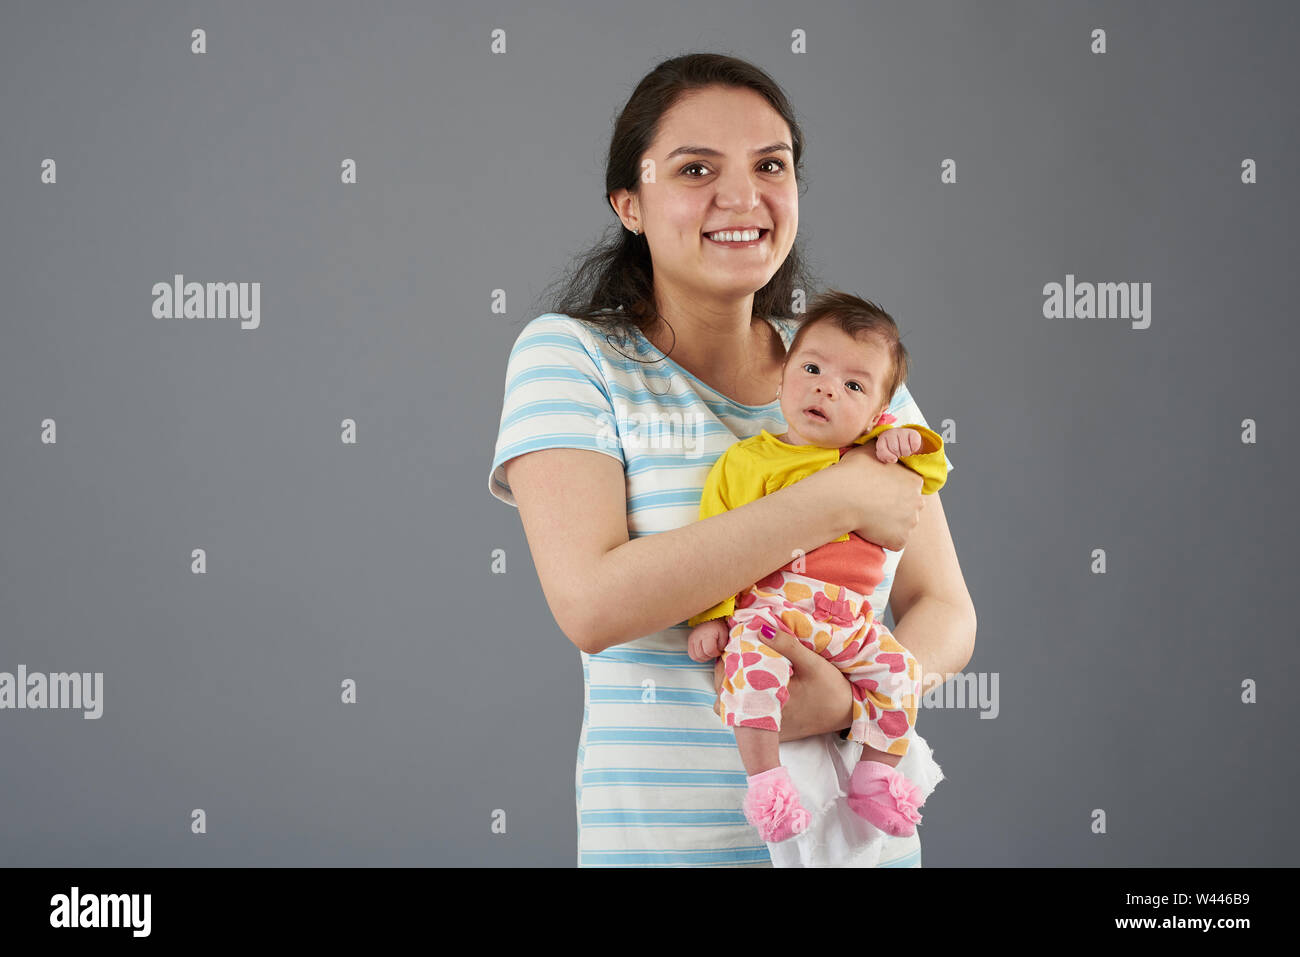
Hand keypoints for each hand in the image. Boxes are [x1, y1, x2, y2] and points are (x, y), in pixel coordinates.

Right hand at [687, 619, 729, 662]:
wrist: (710, 618)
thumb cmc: (718, 626)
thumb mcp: (724, 634)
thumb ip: (723, 645)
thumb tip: (718, 653)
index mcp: (707, 634)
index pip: (709, 650)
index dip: (716, 653)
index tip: (719, 650)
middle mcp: (697, 637)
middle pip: (701, 655)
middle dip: (710, 656)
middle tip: (714, 652)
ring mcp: (692, 639)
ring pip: (695, 656)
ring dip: (703, 658)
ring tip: (709, 653)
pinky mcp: (689, 641)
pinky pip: (691, 654)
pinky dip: (697, 657)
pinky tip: (703, 653)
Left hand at [712, 624, 853, 741]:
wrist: (849, 712)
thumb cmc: (832, 687)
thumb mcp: (812, 662)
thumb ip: (786, 645)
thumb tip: (759, 628)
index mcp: (771, 703)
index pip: (731, 687)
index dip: (726, 666)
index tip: (732, 649)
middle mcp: (765, 721)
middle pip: (727, 698)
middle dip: (726, 675)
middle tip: (735, 654)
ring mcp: (767, 729)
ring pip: (734, 707)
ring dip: (734, 687)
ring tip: (743, 666)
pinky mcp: (772, 732)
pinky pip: (747, 715)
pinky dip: (745, 698)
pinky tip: (753, 681)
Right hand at [835, 439, 924, 551]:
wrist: (842, 498)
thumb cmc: (853, 472)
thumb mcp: (870, 450)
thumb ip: (883, 446)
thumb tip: (885, 441)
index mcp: (915, 480)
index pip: (911, 487)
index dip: (895, 490)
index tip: (880, 492)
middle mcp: (918, 502)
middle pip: (910, 507)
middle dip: (896, 508)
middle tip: (874, 506)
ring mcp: (910, 523)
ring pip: (903, 525)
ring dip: (891, 524)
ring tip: (870, 518)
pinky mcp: (900, 540)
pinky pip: (895, 542)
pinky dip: (885, 539)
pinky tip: (870, 529)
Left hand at [874, 427, 921, 463]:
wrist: (905, 438)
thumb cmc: (892, 447)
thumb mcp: (885, 453)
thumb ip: (885, 457)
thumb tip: (893, 459)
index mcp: (882, 437)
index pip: (882, 449)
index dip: (887, 456)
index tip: (893, 459)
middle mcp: (892, 432)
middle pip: (895, 449)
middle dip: (898, 454)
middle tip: (899, 452)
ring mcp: (903, 431)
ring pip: (905, 449)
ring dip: (906, 453)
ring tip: (904, 450)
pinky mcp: (913, 433)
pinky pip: (914, 445)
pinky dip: (914, 449)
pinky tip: (911, 446)